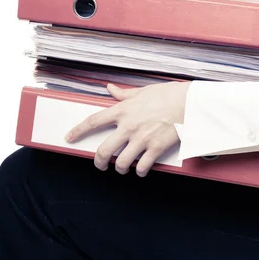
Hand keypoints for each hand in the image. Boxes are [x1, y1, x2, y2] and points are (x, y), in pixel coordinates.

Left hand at [65, 81, 190, 175]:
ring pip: (122, 163)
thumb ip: (123, 94)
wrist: (189, 103)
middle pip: (104, 150)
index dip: (78, 131)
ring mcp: (142, 139)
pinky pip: (142, 166)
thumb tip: (109, 89)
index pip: (93, 122)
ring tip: (123, 168)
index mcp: (123, 110)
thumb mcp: (142, 91)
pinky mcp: (156, 148)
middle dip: (99, 161)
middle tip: (100, 164)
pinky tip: (141, 169)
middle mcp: (129, 127)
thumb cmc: (168, 94)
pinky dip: (140, 171)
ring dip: (120, 168)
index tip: (69, 137)